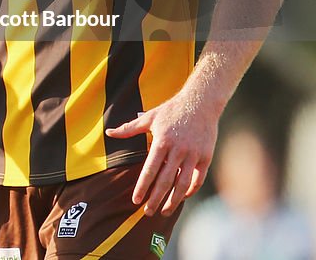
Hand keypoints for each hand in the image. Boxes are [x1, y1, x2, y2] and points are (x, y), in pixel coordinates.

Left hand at [105, 89, 218, 215]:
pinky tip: (181, 197)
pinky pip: (198, 179)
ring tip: (164, 211)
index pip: (150, 170)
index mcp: (162, 141)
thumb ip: (129, 128)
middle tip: (147, 212)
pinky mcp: (206, 157)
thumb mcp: (149, 117)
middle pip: (166, 181)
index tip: (135, 200)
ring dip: (173, 201)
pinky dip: (190, 190)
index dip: (143, 186)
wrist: (200, 103)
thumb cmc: (171, 110)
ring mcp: (194, 154)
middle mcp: (178, 150)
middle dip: (155, 199)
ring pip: (183, 184)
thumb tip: (109, 133)